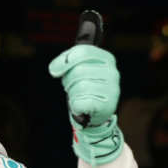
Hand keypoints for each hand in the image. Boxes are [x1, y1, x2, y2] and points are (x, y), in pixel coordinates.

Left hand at [49, 44, 123, 165]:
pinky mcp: (107, 105)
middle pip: (78, 70)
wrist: (93, 115)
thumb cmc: (84, 89)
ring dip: (72, 94)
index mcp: (106, 58)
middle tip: (72, 88)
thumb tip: (54, 68)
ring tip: (79, 97)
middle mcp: (112, 72)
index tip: (54, 71)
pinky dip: (76, 106)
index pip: (83, 52)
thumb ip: (67, 61)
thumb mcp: (76, 70)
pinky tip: (81, 107)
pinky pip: (81, 102)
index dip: (64, 61)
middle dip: (68, 81)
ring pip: (80, 87)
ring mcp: (112, 89)